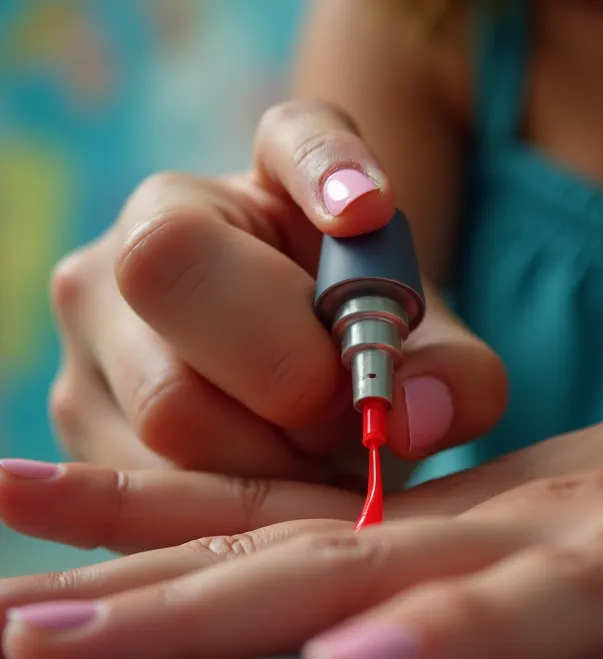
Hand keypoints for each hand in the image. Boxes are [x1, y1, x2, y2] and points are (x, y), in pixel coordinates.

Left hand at [2, 370, 602, 658]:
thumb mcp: (536, 538)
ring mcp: (557, 540)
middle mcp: (472, 519)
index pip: (266, 511)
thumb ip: (444, 572)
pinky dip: (444, 644)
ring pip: (360, 574)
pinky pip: (536, 616)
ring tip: (60, 636)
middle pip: (271, 553)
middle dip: (124, 583)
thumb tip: (351, 617)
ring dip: (206, 606)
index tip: (27, 512)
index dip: (142, 517)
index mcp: (442, 515)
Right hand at [51, 99, 505, 479]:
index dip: (328, 167)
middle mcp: (148, 230)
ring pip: (169, 408)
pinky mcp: (77, 407)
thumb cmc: (344, 351)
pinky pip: (153, 480)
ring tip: (305, 447)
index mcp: (265, 180)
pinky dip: (231, 500)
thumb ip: (450, 374)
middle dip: (289, 376)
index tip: (370, 209)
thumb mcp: (411, 351)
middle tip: (337, 407)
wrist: (280, 378)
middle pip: (175, 278)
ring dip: (270, 456)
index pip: (290, 138)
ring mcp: (95, 322)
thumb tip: (418, 415)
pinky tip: (268, 478)